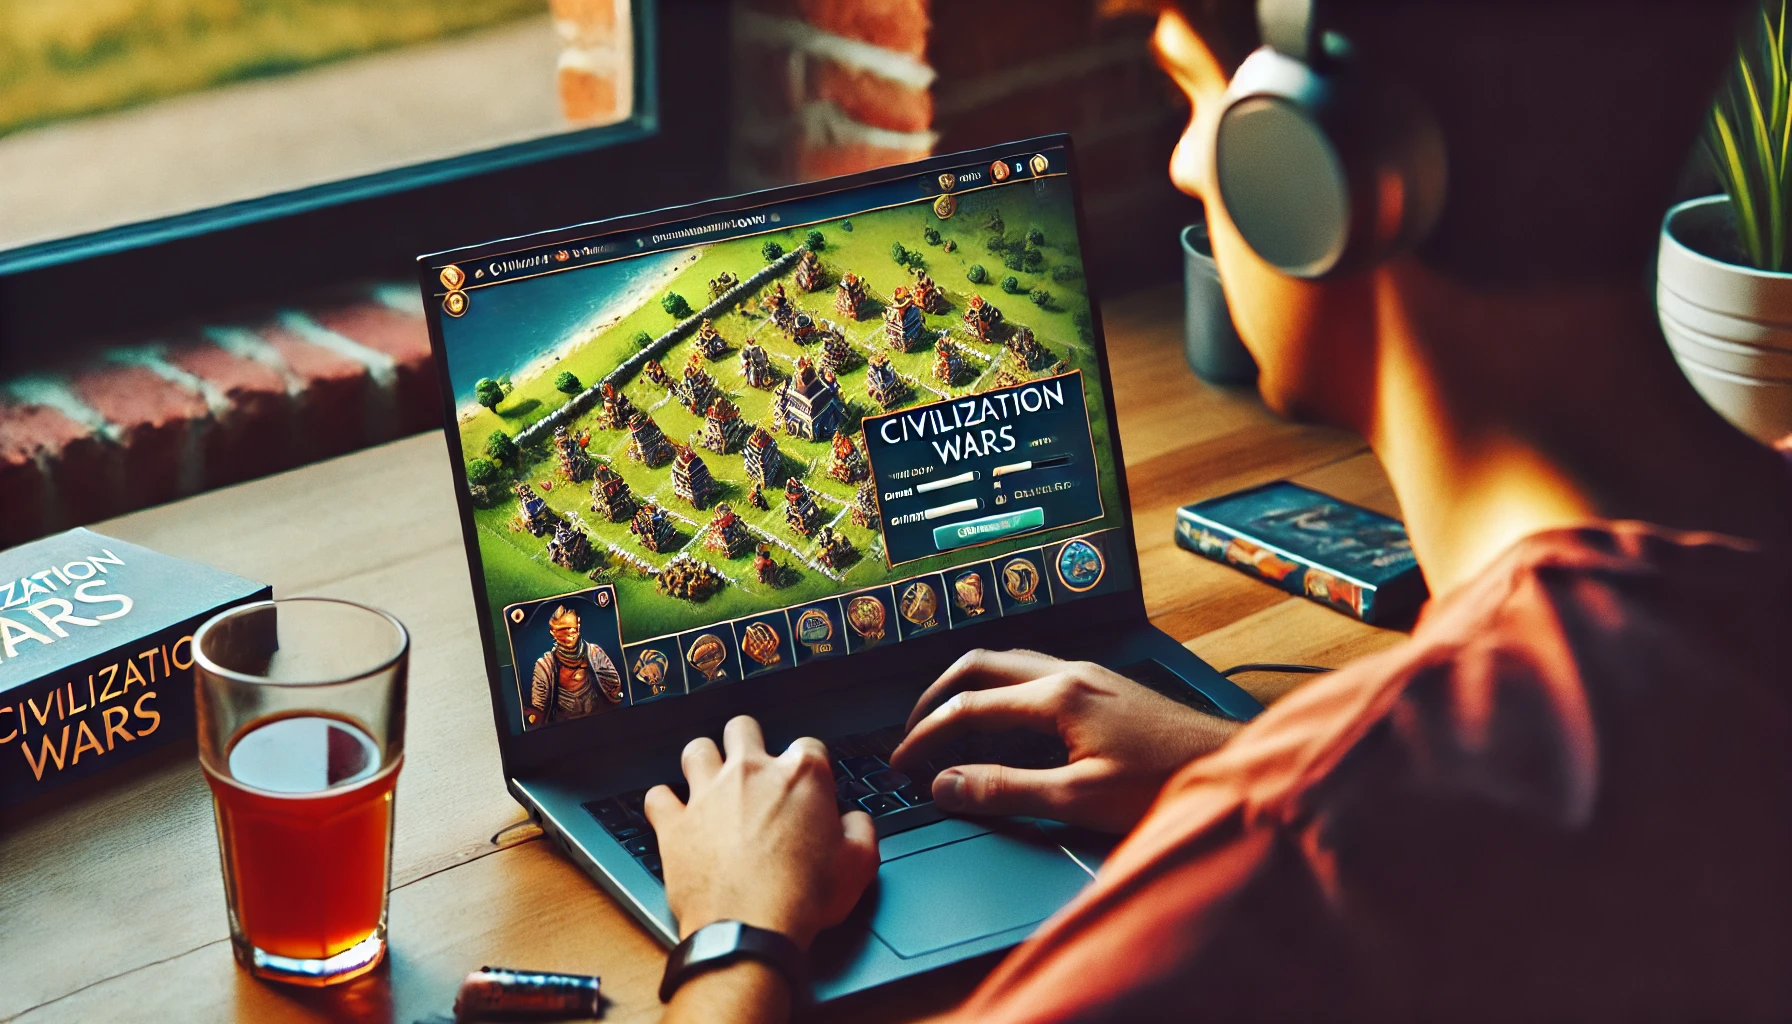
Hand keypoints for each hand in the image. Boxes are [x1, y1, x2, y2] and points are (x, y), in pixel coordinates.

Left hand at [645, 716, 878, 949]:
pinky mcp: (674, 823)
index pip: (808, 745)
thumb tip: (854, 821)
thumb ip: (861, 829)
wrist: (750, 930)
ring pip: (697, 749)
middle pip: (743, 728)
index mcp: (800, 776)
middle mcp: (750, 773)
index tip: (808, 787)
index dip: (810, 765)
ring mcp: (707, 794)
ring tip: (711, 780)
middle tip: (754, 768)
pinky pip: (658, 796)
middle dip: (749, 742)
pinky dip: (665, 803)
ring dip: (704, 761)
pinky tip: (673, 812)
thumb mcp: (859, 864)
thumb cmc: (802, 898)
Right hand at [890, 649, 1239, 832]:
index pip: (969, 706)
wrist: (1234, 768)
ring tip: (948, 720)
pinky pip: (1035, 673)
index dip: (927, 735)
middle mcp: (1071, 673)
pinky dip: (1002, 691)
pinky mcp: (1106, 686)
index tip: (904, 762)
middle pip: (981, 664)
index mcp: (1058, 696)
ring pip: (1009, 662)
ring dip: (970, 687)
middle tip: (913, 730)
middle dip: (937, 695)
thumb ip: (1006, 789)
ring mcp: (1090, 675)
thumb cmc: (1168, 783)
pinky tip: (1006, 720)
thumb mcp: (1078, 799)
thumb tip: (948, 784)